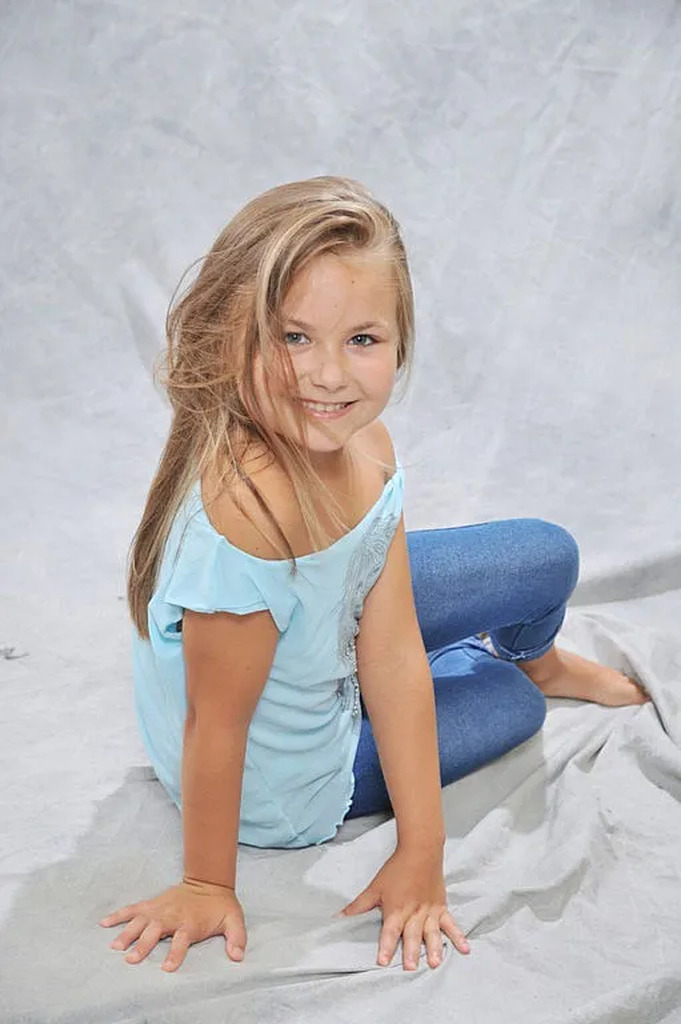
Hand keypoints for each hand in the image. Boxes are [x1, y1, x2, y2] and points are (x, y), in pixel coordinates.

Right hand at [99, 877, 245, 970]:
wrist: (209, 881)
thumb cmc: (220, 906)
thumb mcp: (234, 920)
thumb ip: (237, 938)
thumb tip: (238, 956)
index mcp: (190, 923)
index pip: (182, 940)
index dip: (175, 954)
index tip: (166, 968)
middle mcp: (172, 916)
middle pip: (155, 931)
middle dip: (143, 945)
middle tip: (131, 959)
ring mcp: (160, 909)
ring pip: (140, 921)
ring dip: (127, 933)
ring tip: (114, 947)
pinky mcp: (152, 904)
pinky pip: (132, 909)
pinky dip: (118, 915)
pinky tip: (104, 923)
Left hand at [340, 846, 468, 970]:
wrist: (420, 850)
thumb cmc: (396, 869)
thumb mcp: (375, 887)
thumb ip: (359, 905)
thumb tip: (338, 916)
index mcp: (396, 909)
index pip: (389, 931)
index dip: (385, 946)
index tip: (381, 961)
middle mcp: (414, 912)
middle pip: (411, 934)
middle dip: (410, 951)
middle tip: (409, 968)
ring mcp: (430, 911)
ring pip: (431, 932)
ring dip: (433, 948)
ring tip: (433, 963)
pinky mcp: (441, 907)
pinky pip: (451, 924)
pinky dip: (458, 936)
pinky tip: (464, 949)